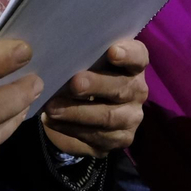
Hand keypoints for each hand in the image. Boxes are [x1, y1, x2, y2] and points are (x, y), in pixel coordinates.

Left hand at [41, 40, 148, 156]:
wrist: (84, 112)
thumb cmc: (84, 75)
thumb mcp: (85, 63)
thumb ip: (81, 56)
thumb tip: (57, 54)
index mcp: (133, 65)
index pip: (138, 56)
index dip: (128, 54)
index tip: (112, 52)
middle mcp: (137, 91)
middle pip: (121, 88)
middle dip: (96, 85)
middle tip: (74, 84)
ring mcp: (131, 117)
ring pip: (108, 117)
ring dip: (77, 112)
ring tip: (52, 108)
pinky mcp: (120, 139)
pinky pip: (96, 136)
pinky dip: (70, 128)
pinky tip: (53, 121)